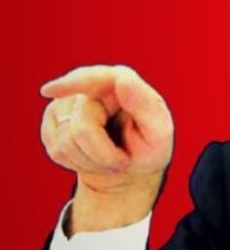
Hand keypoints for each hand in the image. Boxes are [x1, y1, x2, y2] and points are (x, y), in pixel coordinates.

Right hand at [40, 65, 173, 234]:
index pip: (92, 79)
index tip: (49, 91)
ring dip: (91, 160)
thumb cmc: (149, 149)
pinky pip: (55, 150)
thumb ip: (145, 105)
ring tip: (109, 158)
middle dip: (103, 154)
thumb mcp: (159, 132)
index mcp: (122, 80)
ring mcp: (68, 103)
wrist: (130, 170)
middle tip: (122, 160)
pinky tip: (91, 157)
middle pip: (82, 128)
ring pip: (65, 142)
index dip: (71, 85)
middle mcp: (92, 87)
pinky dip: (76, 163)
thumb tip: (122, 80)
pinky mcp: (53, 122)